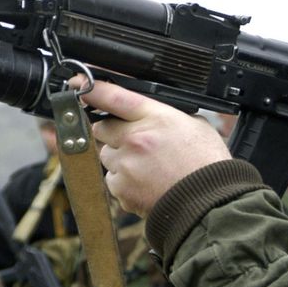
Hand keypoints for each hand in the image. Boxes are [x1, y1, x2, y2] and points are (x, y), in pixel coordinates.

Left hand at [80, 79, 231, 215]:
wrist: (210, 202)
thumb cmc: (207, 165)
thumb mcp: (194, 125)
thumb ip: (166, 116)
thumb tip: (153, 114)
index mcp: (154, 117)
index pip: (113, 96)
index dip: (91, 89)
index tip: (77, 84)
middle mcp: (135, 139)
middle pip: (102, 128)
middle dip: (114, 133)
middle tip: (136, 143)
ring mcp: (126, 165)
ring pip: (106, 156)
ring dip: (120, 159)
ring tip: (148, 169)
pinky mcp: (122, 189)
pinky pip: (112, 180)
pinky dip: (124, 183)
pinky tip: (146, 184)